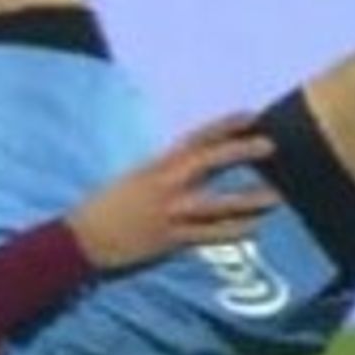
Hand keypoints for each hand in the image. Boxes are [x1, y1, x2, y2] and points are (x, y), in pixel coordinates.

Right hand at [67, 113, 280, 269]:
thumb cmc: (104, 208)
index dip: (224, 125)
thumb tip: (191, 168)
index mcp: (154, 166)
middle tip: (270, 145)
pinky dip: (231, 231)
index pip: (194, 139)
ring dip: (247, 200)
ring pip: (215, 203)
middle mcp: (163, 184)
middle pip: (208, 161)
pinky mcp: (168, 238)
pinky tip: (252, 229)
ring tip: (275, 197)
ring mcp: (168, 212)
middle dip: (239, 151)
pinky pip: (207, 234)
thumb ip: (162, 173)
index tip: (252, 115)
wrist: (79, 238)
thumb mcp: (132, 180)